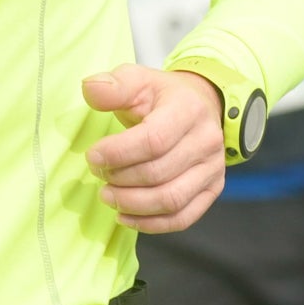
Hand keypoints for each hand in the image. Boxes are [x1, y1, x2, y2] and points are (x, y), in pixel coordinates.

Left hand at [81, 65, 227, 233]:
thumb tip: (90, 88)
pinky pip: (182, 218)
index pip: (153, 140)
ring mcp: (213, 168)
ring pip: (170, 200)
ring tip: (107, 196)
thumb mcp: (138, 80)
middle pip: (158, 173)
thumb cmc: (163, 97)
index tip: (93, 156)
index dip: (118, 153)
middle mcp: (206, 141)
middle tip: (99, 174)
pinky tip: (125, 216)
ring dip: (132, 204)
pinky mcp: (211, 189)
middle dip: (120, 179)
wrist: (200, 106)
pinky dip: (150, 224)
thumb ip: (113, 85)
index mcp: (188, 110)